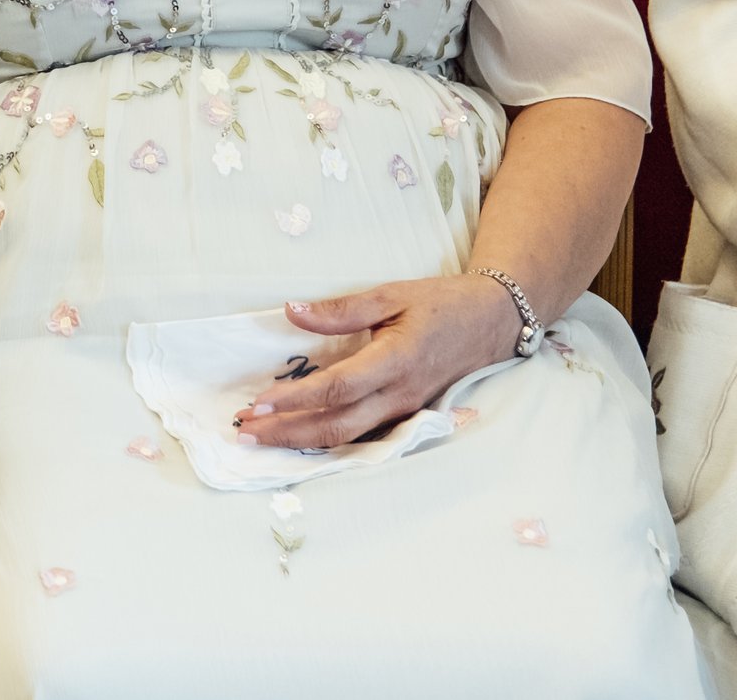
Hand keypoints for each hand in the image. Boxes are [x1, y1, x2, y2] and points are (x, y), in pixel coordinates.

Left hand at [235, 275, 519, 449]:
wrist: (491, 323)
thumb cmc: (441, 304)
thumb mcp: (391, 294)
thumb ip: (341, 310)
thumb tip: (292, 311)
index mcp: (395, 361)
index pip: (338, 388)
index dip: (296, 399)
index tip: (259, 401)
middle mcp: (399, 395)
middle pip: (337, 426)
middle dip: (288, 432)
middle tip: (245, 432)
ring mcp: (403, 411)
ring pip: (348, 437)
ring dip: (302, 441)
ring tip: (262, 438)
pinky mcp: (405, 416)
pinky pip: (363, 436)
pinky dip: (327, 441)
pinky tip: (299, 438)